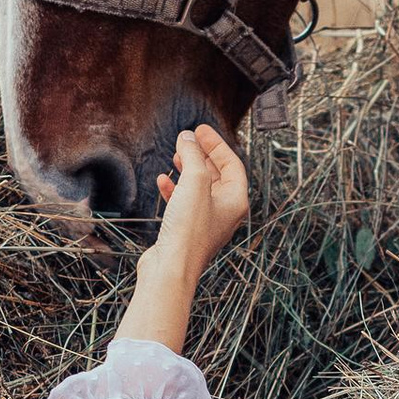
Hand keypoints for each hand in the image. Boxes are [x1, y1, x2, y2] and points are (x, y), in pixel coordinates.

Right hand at [117, 125, 249, 351]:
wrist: (171, 268)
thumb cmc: (188, 228)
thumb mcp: (194, 181)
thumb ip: (192, 155)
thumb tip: (187, 137)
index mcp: (236, 200)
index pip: (232, 163)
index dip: (216, 144)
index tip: (199, 129)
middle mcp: (226, 212)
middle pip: (218, 175)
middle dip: (202, 155)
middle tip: (187, 139)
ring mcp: (207, 223)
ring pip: (200, 188)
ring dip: (188, 170)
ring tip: (175, 156)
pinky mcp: (188, 231)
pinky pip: (185, 203)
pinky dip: (175, 189)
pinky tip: (162, 180)